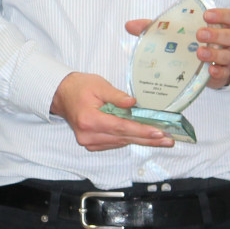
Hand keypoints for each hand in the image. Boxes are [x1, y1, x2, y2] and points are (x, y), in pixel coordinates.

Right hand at [49, 71, 171, 150]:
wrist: (62, 94)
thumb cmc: (80, 87)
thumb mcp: (99, 85)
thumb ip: (116, 96)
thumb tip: (133, 103)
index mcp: (89, 120)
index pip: (121, 128)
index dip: (141, 131)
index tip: (158, 133)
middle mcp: (88, 135)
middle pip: (123, 139)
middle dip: (148, 139)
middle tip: (168, 140)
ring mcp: (89, 142)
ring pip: (120, 142)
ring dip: (141, 140)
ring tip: (161, 139)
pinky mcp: (91, 144)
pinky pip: (114, 143)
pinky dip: (128, 139)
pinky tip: (143, 137)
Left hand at [124, 6, 229, 87]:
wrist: (199, 71)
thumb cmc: (187, 46)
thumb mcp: (173, 35)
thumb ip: (154, 28)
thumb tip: (129, 25)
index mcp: (215, 27)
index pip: (228, 16)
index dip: (220, 14)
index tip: (206, 15)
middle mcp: (223, 42)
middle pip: (229, 34)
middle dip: (215, 33)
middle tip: (199, 35)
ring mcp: (225, 59)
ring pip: (228, 54)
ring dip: (214, 53)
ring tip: (199, 53)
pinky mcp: (222, 74)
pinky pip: (225, 73)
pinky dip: (218, 71)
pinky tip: (209, 71)